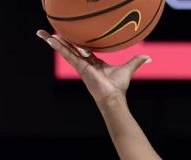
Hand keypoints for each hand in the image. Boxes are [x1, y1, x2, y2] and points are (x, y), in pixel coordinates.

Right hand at [36, 30, 150, 107]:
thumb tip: (149, 57)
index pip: (82, 49)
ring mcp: (80, 65)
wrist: (113, 97)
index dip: (76, 42)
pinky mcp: (79, 67)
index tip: (69, 36)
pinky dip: (58, 47)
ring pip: (65, 50)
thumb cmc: (119, 86)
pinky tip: (49, 39)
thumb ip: (136, 61)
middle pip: (70, 48)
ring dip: (53, 41)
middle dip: (59, 40)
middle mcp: (84, 63)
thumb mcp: (128, 68)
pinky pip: (67, 54)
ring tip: (41, 33)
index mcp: (93, 62)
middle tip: (48, 32)